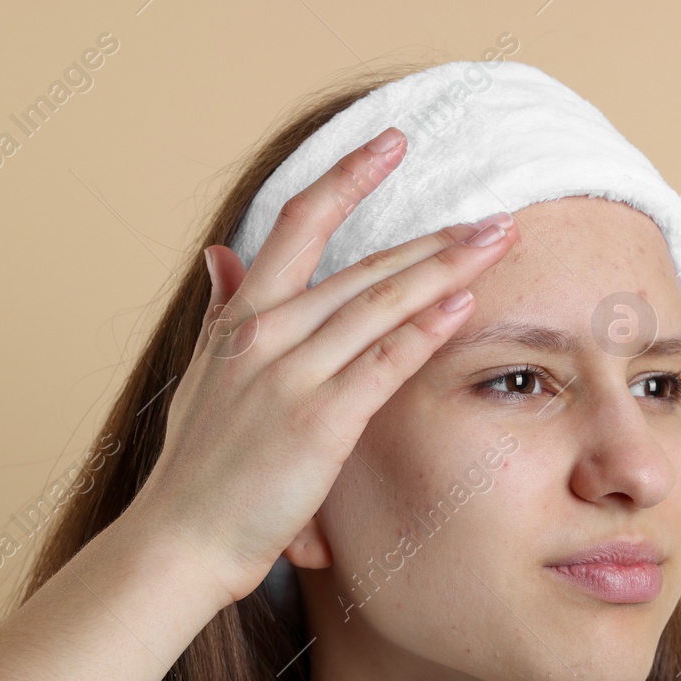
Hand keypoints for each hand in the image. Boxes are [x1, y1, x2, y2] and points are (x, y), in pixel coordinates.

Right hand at [125, 126, 519, 607]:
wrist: (182, 538)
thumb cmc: (201, 467)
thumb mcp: (205, 374)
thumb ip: (223, 312)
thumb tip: (221, 254)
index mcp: (241, 318)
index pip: (298, 224)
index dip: (347, 177)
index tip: (391, 142)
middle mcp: (266, 334)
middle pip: (362, 266)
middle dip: (435, 238)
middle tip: (494, 216)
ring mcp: (291, 375)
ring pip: (380, 304)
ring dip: (446, 268)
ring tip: (498, 242)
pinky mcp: (319, 421)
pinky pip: (383, 363)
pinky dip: (425, 329)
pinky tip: (464, 302)